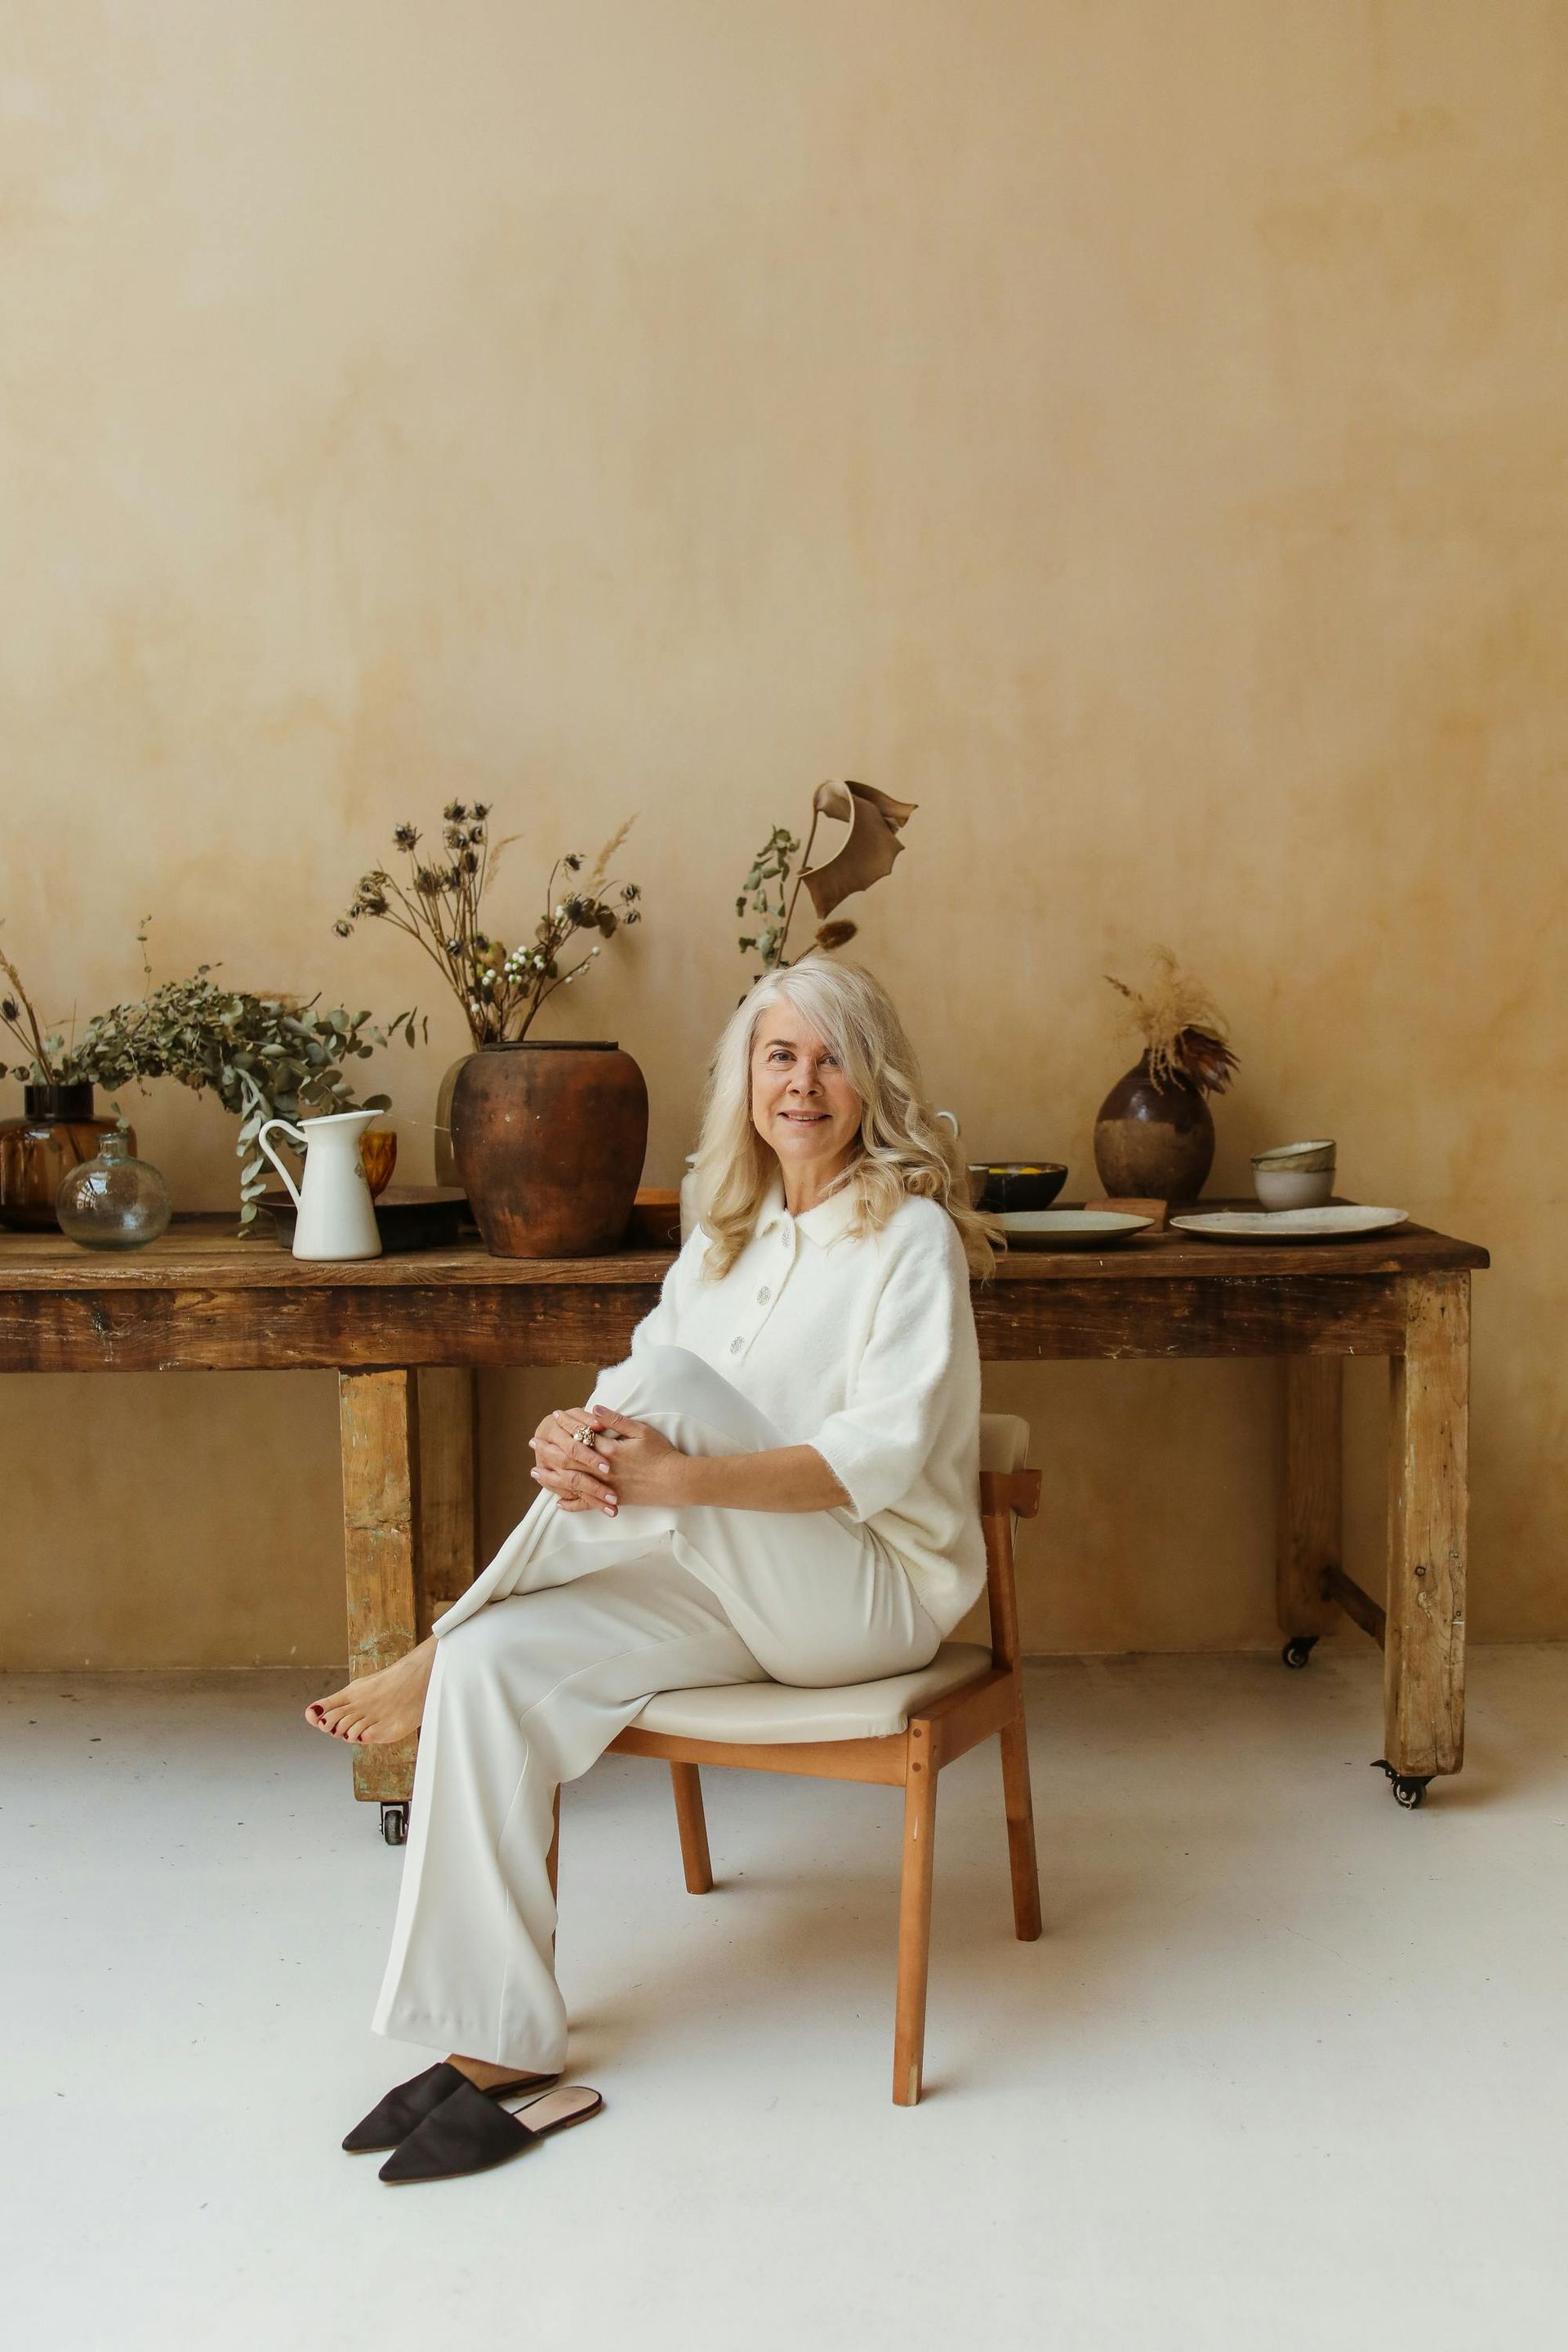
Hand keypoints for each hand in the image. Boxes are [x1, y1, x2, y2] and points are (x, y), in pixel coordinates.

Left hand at [529, 1401, 685, 1512]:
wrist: (675, 1481)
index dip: (567, 1425)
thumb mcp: (641, 1430)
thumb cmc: (661, 1453)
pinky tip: (558, 1503)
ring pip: (572, 1483)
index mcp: (609, 1450)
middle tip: (534, 1442)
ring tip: (535, 1471)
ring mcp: (605, 1487)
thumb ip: (616, 1420)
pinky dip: (572, 1505)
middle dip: (550, 1449)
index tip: (555, 1416)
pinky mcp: (611, 1500)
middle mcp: (603, 1470)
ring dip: (552, 1476)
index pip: (581, 1435)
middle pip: (569, 1459)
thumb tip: (593, 1409)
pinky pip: (587, 1505)